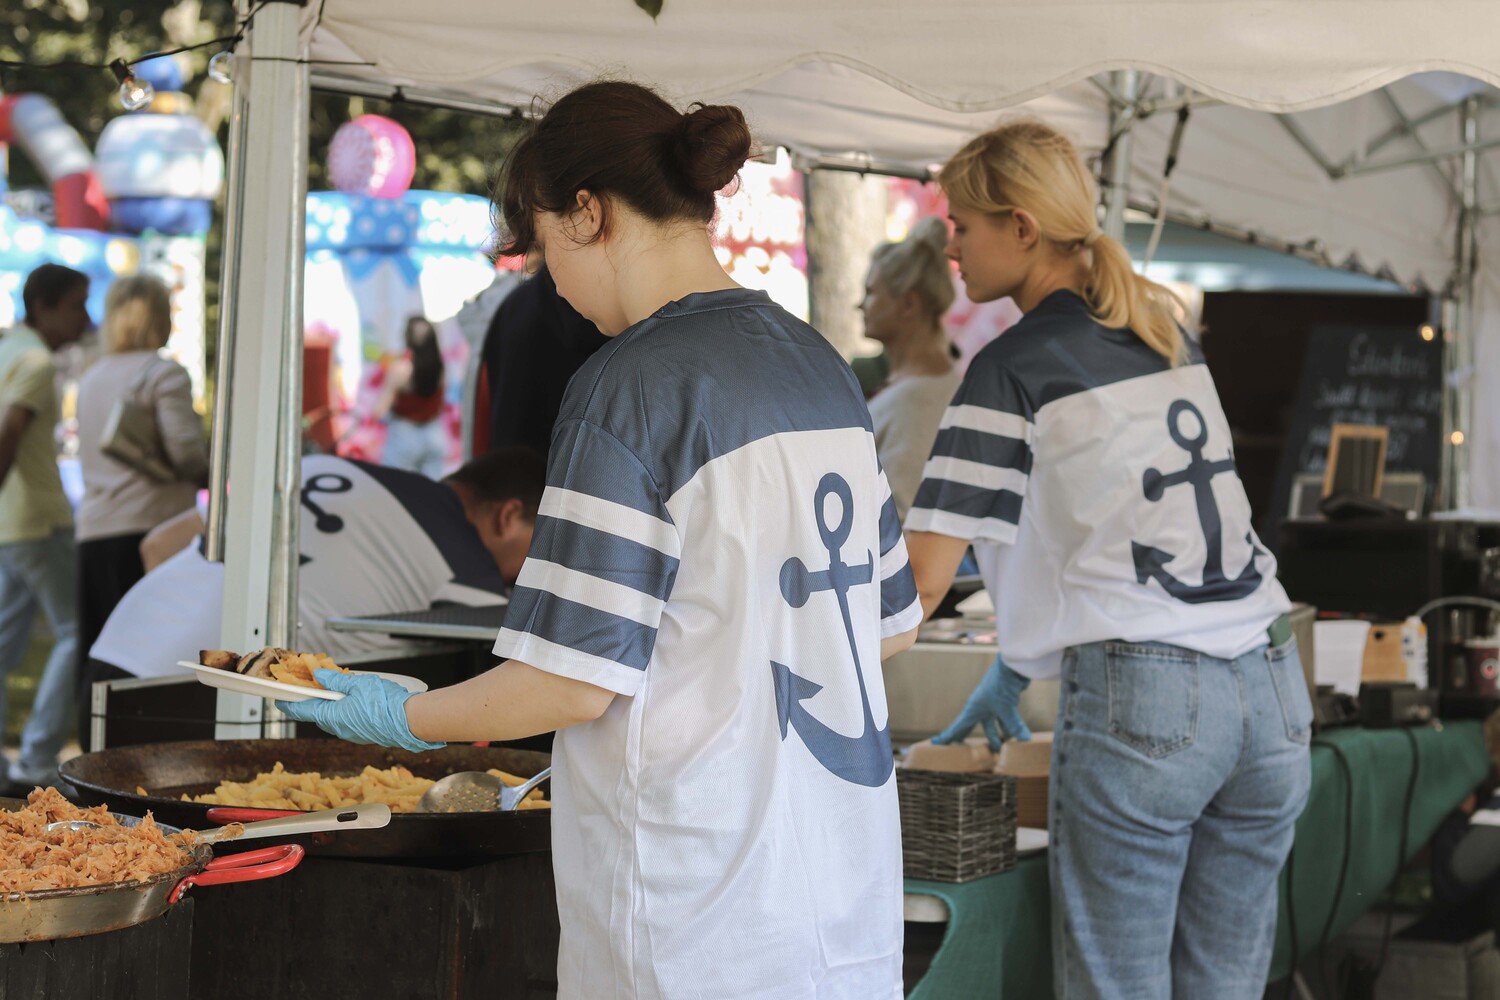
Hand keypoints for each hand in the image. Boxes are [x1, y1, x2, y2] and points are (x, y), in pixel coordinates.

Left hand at [276, 670, 445, 753]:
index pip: (301, 710)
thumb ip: (336, 680)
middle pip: (318, 713)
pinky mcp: (364, 734)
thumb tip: (320, 676)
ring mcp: (352, 734)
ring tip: (339, 689)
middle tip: (313, 686)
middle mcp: (339, 729)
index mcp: (332, 716)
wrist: (410, 721)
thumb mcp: (358, 683)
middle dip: (314, 700)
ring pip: (334, 717)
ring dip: (332, 704)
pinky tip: (355, 699)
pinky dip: (345, 710)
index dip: (288, 703)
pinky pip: (348, 721)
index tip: (279, 698)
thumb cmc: (384, 703)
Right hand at [932, 655, 1031, 749]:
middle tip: (970, 750)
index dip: (948, 736)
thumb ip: (1014, 726)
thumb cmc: (1001, 685)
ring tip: (1001, 748)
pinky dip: (1010, 727)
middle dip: (973, 737)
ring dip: (999, 735)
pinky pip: (1005, 718)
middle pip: (975, 726)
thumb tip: (1023, 740)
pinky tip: (1017, 734)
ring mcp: (993, 704)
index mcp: (973, 708)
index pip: (958, 726)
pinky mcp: (1004, 701)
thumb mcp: (1006, 708)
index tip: (935, 743)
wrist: (1011, 666)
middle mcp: (981, 706)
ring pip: (994, 724)